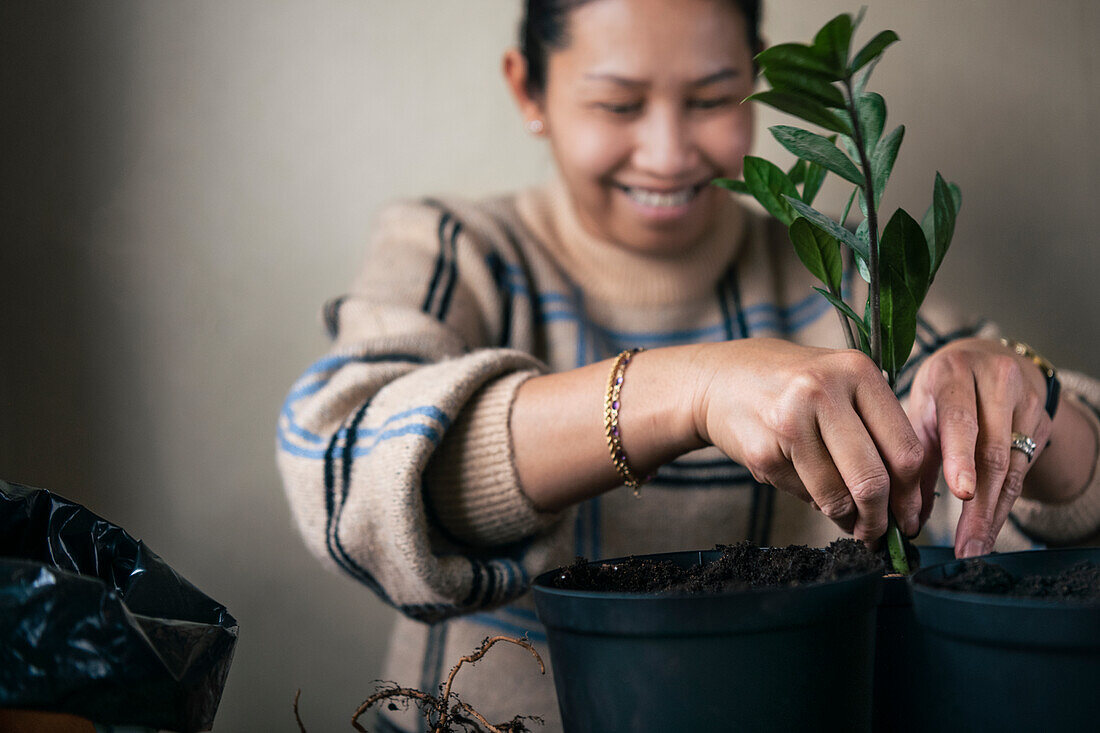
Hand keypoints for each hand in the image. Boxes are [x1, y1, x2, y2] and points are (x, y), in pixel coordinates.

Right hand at [692, 339, 923, 543]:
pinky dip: (813, 502)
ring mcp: (789, 422)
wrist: (719, 380)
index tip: (910, 516)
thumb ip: (875, 427)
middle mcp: (823, 391)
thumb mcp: (839, 384)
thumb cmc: (792, 386)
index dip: (911, 494)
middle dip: (879, 518)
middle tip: (881, 534)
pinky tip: (809, 486)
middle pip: (872, 479)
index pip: (904, 449)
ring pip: (837, 496)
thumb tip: (904, 501)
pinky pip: (805, 496)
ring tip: (849, 521)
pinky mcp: (763, 453)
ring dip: (847, 520)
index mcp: (856, 370)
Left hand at [906, 337, 1051, 557]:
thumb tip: (903, 514)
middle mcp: (995, 381)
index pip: (960, 418)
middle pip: (992, 449)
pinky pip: (1022, 472)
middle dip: (978, 505)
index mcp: (953, 373)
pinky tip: (988, 530)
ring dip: (992, 513)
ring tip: (975, 547)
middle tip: (965, 544)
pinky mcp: (1042, 422)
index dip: (961, 457)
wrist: (987, 359)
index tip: (960, 493)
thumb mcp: (921, 409)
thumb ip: (912, 456)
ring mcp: (1025, 401)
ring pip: (1011, 466)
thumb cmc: (942, 390)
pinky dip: (1003, 505)